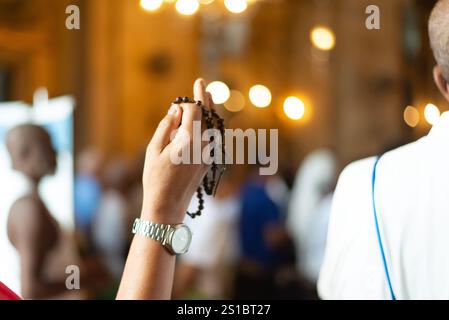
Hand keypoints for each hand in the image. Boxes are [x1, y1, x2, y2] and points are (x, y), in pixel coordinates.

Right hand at [140, 78, 213, 223]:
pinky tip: (207, 120)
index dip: (187, 101)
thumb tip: (176, 110)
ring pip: (214, 126)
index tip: (179, 101)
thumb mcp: (153, 149)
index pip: (194, 110)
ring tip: (208, 96)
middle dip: (205, 97)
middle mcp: (204, 145)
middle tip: (202, 83)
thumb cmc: (156, 178)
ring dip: (210, 110)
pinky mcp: (209, 161)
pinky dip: (210, 125)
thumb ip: (166, 126)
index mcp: (190, 140)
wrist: (168, 207)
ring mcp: (209, 154)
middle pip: (209, 115)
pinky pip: (213, 137)